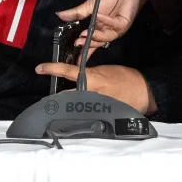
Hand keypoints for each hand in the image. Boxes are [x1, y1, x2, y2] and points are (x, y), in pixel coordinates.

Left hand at [35, 63, 154, 113]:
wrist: (142, 91)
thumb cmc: (124, 77)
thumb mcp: (104, 71)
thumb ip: (89, 73)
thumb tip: (76, 76)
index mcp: (92, 79)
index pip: (68, 71)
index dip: (52, 69)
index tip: (39, 68)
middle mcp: (91, 93)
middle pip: (66, 95)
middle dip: (57, 97)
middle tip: (50, 99)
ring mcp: (95, 105)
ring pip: (74, 106)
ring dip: (68, 105)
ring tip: (62, 106)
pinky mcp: (101, 114)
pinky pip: (85, 113)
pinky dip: (79, 111)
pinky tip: (77, 112)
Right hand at [56, 0, 146, 49]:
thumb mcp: (89, 5)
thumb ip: (76, 12)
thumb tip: (59, 15)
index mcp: (98, 29)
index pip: (90, 43)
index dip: (83, 52)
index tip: (76, 62)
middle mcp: (107, 32)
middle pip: (97, 43)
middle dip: (87, 44)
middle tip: (77, 43)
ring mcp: (115, 29)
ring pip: (105, 37)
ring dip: (95, 36)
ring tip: (85, 33)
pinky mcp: (123, 24)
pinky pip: (113, 25)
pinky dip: (105, 21)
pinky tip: (98, 15)